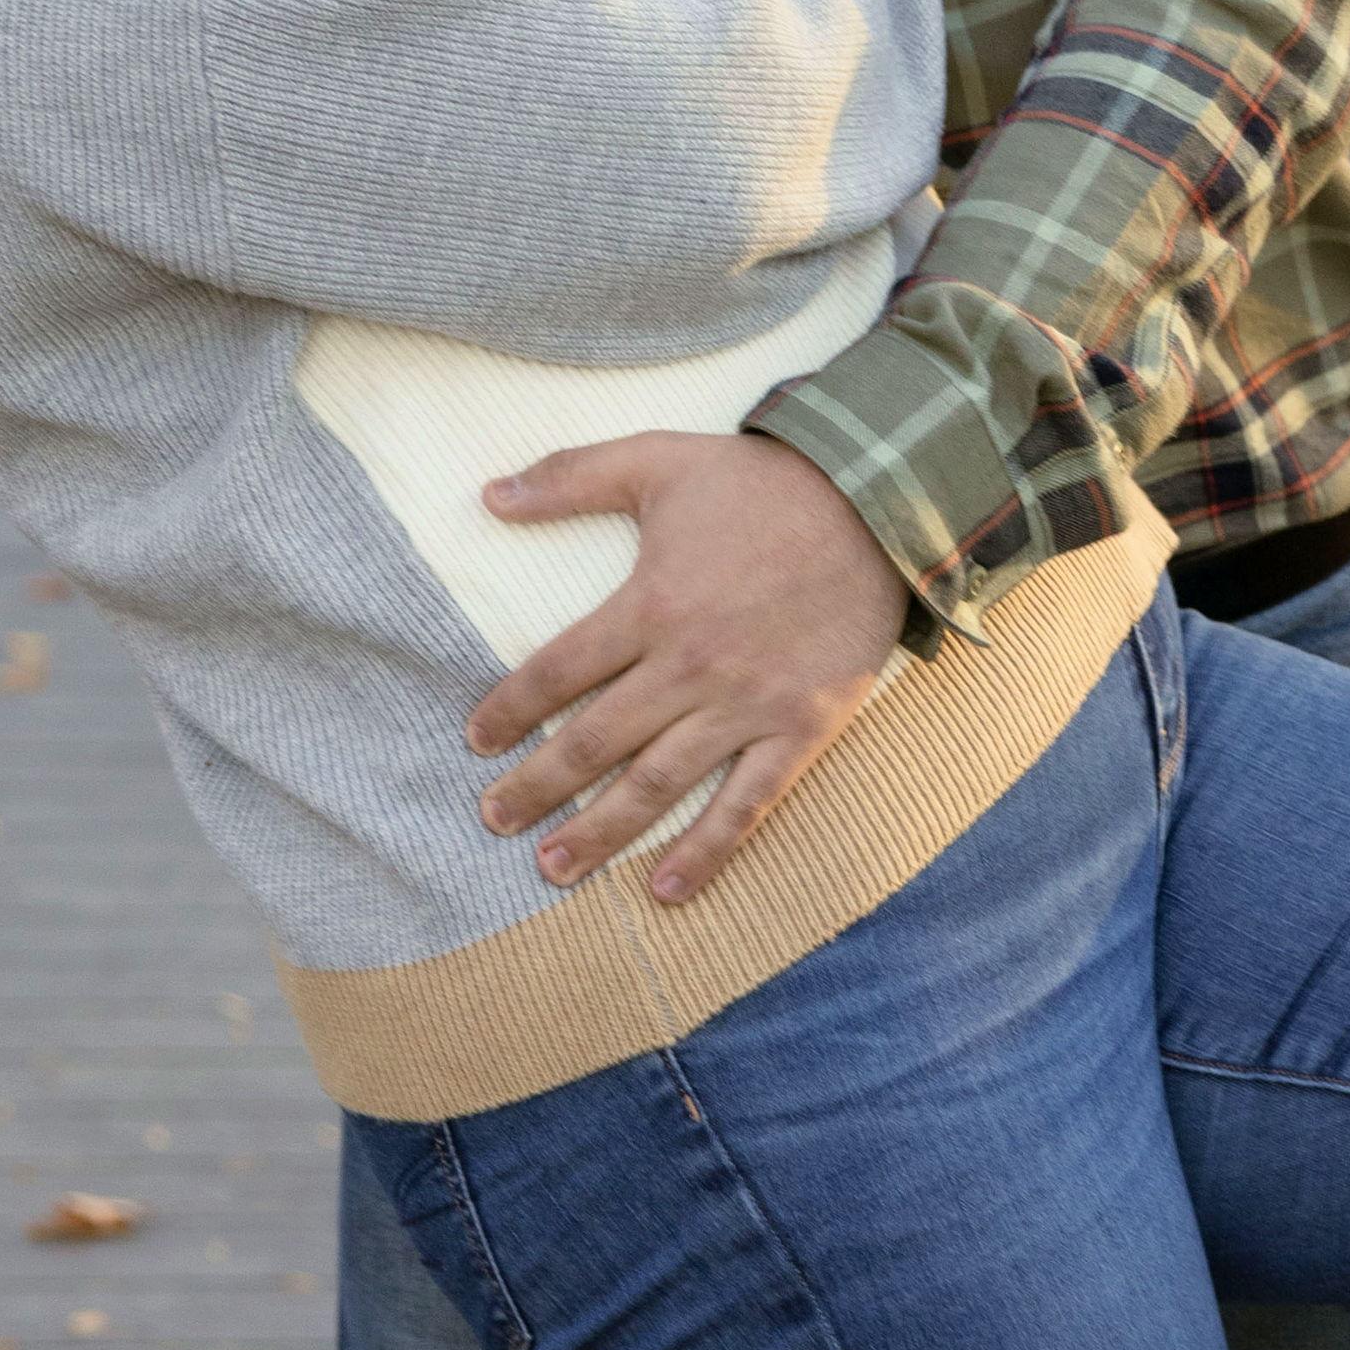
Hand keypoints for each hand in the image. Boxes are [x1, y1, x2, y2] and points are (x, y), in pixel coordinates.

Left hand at [467, 426, 909, 902]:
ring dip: (600, 832)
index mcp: (650, 604)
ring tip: (552, 869)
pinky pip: (747, 804)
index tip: (475, 742)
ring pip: (658, 783)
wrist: (874, 502)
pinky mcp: (798, 729)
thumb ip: (571, 477)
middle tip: (493, 822)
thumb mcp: (659, 460)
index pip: (558, 671)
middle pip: (595, 741)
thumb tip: (488, 496)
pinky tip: (666, 890)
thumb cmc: (760, 483)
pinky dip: (707, 851)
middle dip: (537, 786)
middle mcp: (689, 666)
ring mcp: (745, 705)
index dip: (511, 709)